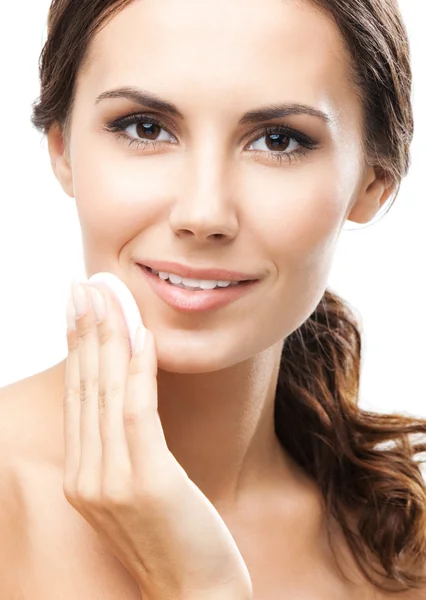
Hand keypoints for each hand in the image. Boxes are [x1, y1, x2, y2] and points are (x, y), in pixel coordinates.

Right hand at [63, 278, 252, 599]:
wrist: (195, 594)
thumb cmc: (174, 537)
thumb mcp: (139, 488)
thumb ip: (123, 448)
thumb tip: (127, 398)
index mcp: (82, 476)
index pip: (77, 397)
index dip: (77, 347)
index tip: (78, 306)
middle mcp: (86, 476)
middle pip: (85, 386)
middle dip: (85, 329)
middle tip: (85, 284)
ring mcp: (111, 481)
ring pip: (106, 392)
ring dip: (107, 336)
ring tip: (107, 294)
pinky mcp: (146, 482)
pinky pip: (138, 412)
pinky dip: (139, 369)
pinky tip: (142, 334)